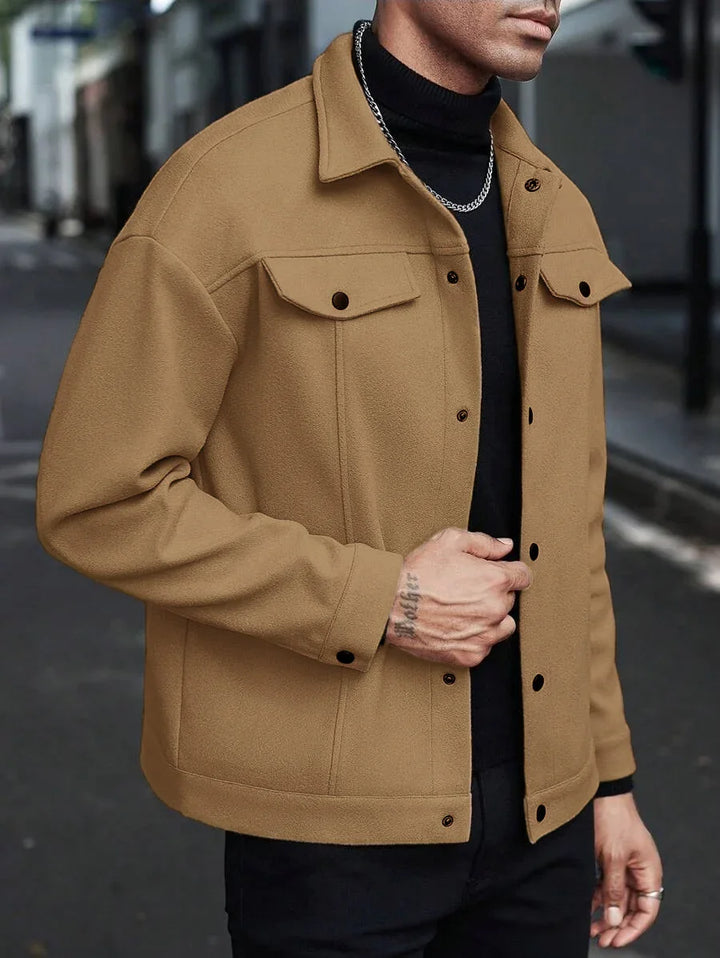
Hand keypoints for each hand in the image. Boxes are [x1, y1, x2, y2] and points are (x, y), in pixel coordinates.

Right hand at [385, 527, 531, 666]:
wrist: (390, 605)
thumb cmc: (417, 573)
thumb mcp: (450, 541)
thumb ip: (484, 542)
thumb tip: (505, 546)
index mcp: (495, 580)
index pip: (523, 576)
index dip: (510, 571)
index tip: (498, 573)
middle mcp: (495, 609)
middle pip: (511, 600)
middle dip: (494, 593)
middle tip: (467, 589)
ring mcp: (484, 635)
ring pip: (503, 626)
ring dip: (491, 618)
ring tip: (464, 610)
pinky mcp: (471, 655)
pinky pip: (485, 646)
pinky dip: (475, 638)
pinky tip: (456, 625)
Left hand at [591, 792, 662, 947]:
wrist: (600, 792)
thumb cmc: (612, 818)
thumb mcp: (613, 857)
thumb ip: (614, 889)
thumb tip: (614, 918)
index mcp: (649, 871)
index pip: (647, 910)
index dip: (633, 928)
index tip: (617, 940)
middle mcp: (639, 871)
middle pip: (631, 907)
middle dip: (617, 925)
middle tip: (601, 939)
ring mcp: (625, 866)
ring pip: (618, 899)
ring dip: (606, 914)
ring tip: (591, 929)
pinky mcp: (610, 860)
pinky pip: (607, 886)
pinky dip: (598, 898)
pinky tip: (588, 908)